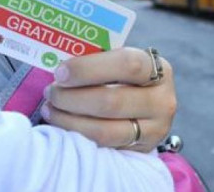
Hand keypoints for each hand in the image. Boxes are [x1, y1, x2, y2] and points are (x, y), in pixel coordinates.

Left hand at [41, 47, 176, 152]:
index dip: (89, 69)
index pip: (127, 65)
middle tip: (50, 91)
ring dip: (69, 120)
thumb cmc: (124, 78)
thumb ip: (97, 62)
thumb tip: (58, 65)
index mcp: (159, 69)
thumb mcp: (120, 63)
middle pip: (111, 102)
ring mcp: (154, 131)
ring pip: (104, 130)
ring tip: (50, 108)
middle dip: (72, 98)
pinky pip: (102, 147)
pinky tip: (61, 124)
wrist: (146, 108)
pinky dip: (77, 136)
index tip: (60, 72)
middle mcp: (162, 101)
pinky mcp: (140, 151)